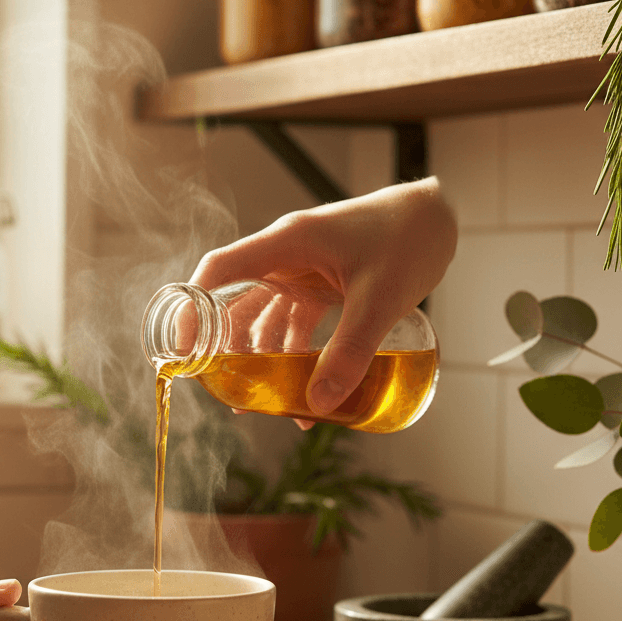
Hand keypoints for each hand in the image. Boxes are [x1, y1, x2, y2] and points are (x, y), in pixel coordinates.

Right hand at [189, 177, 456, 425]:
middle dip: (226, 346)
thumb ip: (349, 351)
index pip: (220, 270)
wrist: (437, 216)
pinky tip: (302, 386)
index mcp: (287, 243)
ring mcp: (303, 269)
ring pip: (265, 315)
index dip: (193, 307)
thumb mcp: (379, 299)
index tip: (184, 348)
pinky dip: (294, 352)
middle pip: (236, 300)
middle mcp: (286, 254)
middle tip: (222, 388)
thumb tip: (319, 403)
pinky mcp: (322, 283)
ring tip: (258, 398)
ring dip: (261, 355)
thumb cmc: (407, 239)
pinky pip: (295, 320)